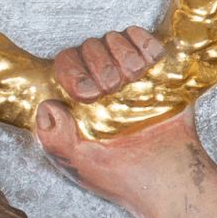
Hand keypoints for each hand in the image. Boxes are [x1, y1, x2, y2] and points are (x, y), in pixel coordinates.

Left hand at [33, 25, 197, 198]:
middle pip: (88, 47)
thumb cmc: (122, 175)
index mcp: (77, 101)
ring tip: (133, 80)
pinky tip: (147, 65)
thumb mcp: (78, 163)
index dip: (72, 72)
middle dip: (100, 66)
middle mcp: (100, 84)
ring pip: (114, 39)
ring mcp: (128, 76)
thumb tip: (47, 106)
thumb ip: (55, 138)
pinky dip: (144, 44)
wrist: (169, 179)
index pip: (64, 64)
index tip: (89, 94)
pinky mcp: (157, 70)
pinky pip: (143, 39)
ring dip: (123, 57)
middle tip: (114, 89)